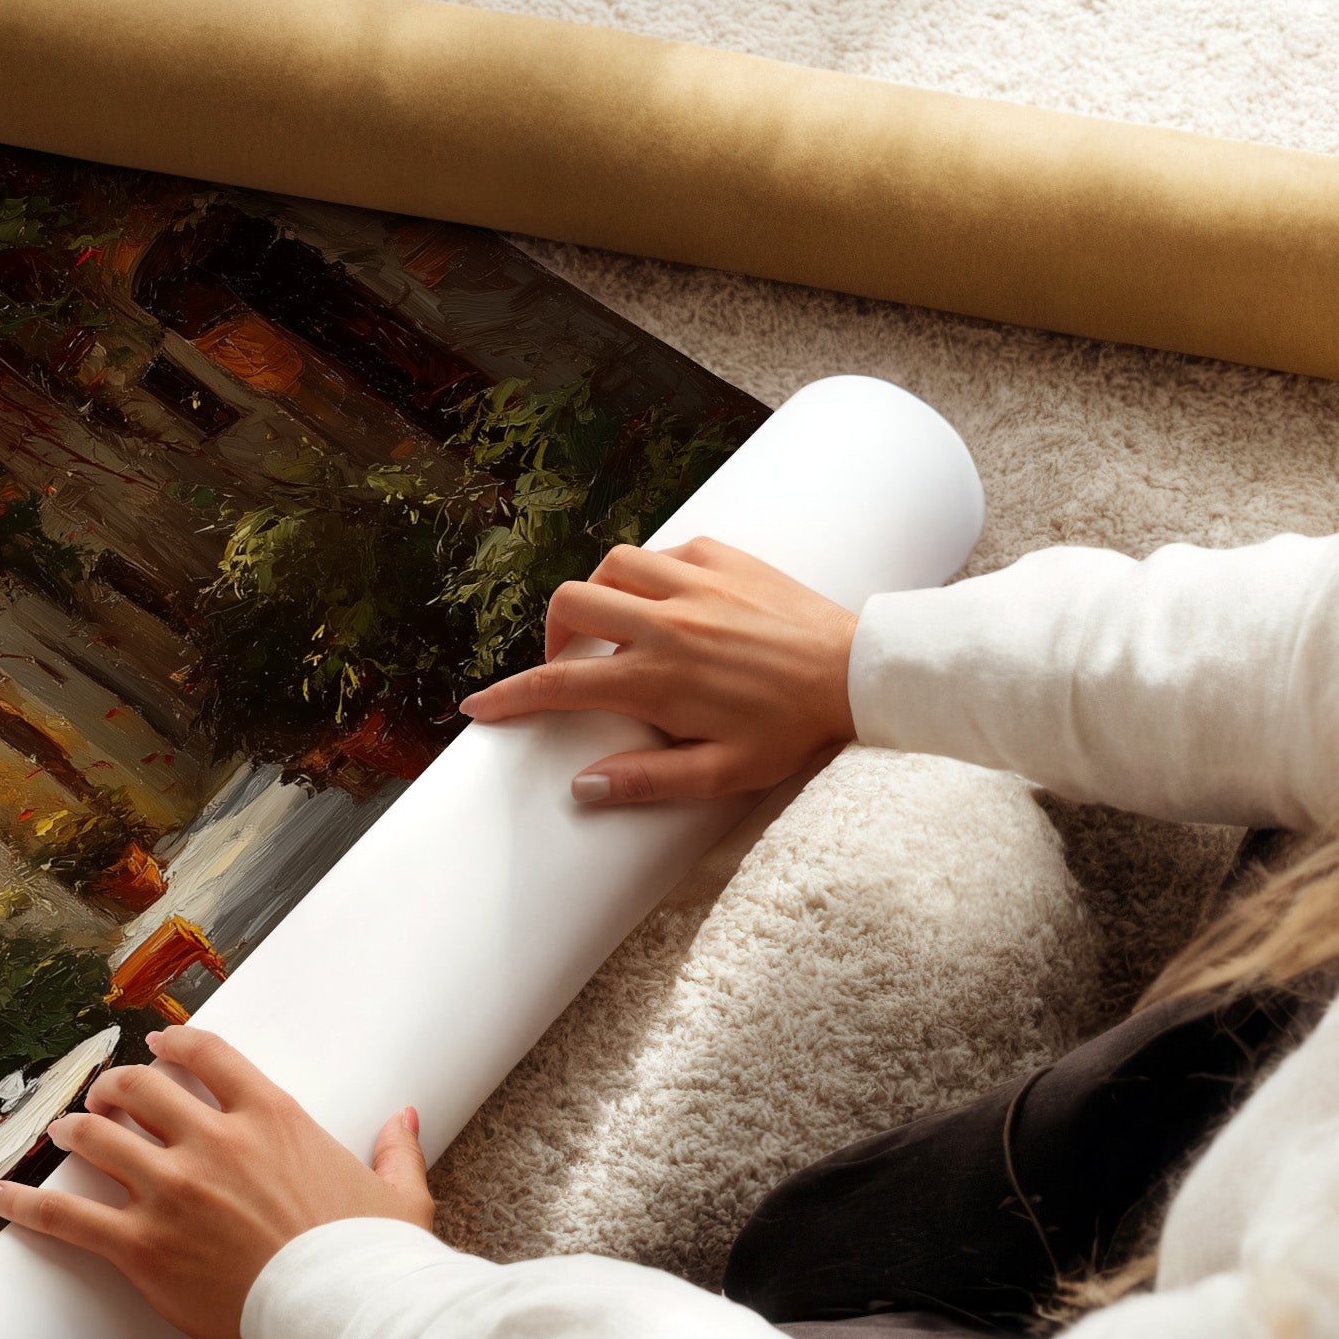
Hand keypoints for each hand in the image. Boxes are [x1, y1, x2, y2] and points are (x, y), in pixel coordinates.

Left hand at [0, 1027, 430, 1338]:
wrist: (350, 1316)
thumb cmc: (375, 1261)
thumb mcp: (398, 1195)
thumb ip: (394, 1149)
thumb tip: (404, 1118)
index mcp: (272, 1117)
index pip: (206, 1055)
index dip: (172, 1044)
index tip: (157, 1046)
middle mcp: (213, 1142)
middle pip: (139, 1089)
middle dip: (114, 1088)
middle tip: (105, 1097)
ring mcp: (173, 1191)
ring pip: (97, 1137)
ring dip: (75, 1130)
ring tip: (63, 1133)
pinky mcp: (144, 1247)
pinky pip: (67, 1216)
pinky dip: (25, 1203)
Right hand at [458, 537, 856, 805]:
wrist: (859, 674)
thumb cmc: (793, 730)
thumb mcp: (723, 773)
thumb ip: (648, 780)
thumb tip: (582, 787)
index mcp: (657, 678)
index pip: (559, 685)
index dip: (509, 697)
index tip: (479, 707)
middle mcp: (666, 623)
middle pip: (571, 605)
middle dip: (553, 634)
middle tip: (570, 663)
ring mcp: (695, 583)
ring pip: (611, 566)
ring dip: (600, 594)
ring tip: (616, 626)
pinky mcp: (724, 557)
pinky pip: (665, 551)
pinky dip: (651, 573)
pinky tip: (668, 600)